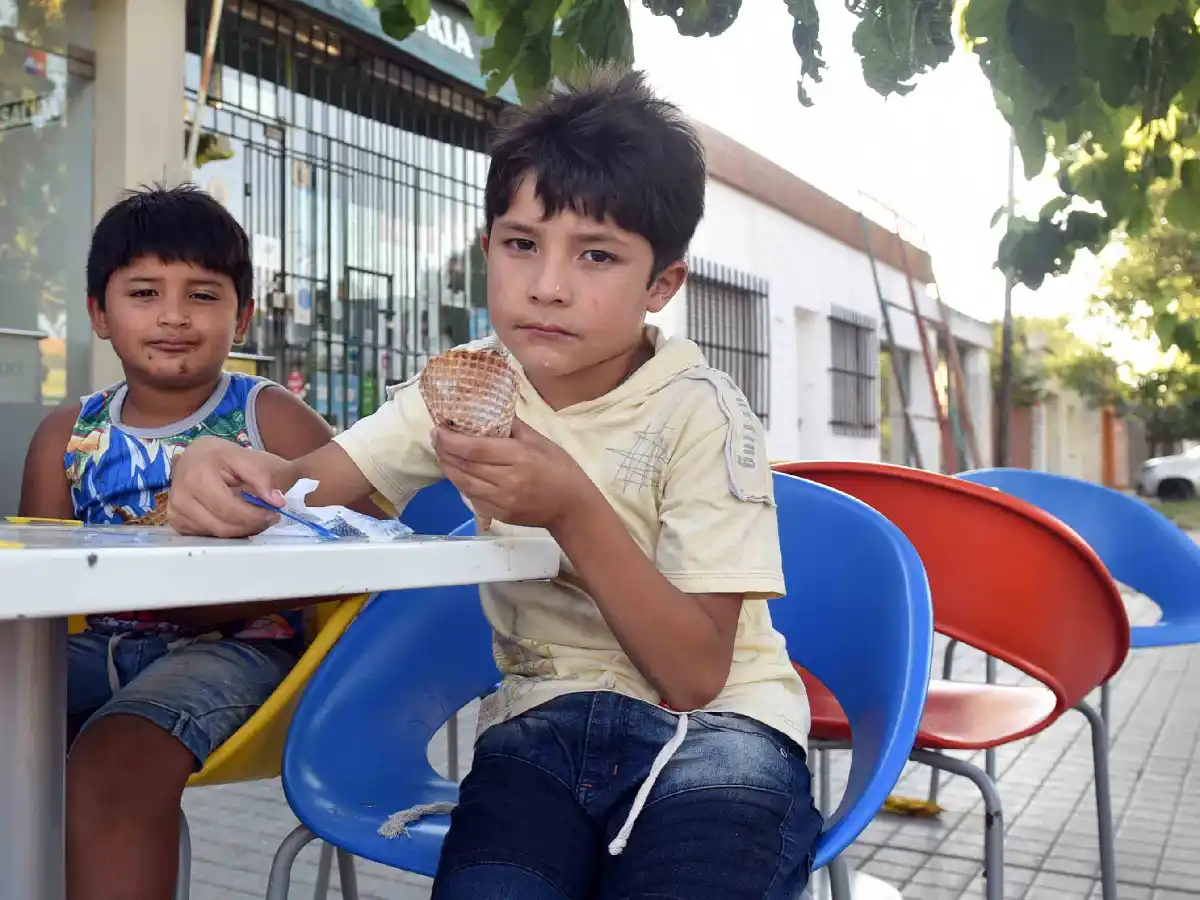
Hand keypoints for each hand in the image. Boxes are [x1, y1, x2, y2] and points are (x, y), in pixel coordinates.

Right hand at [168, 436, 293, 537]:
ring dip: (241, 530)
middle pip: (222, 526)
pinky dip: (226, 531)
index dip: (255, 516)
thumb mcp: (248, 458)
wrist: (198, 455)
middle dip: (251, 525)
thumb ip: (264, 477)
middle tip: (268, 518)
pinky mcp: (176, 520)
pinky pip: (206, 535)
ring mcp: (175, 510)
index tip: (275, 513)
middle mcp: (181, 494)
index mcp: (198, 475)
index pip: (229, 509)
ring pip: (216, 534)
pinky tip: (236, 519)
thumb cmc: (225, 456)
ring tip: (255, 517)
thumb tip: (277, 501)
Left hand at [432, 418, 592, 530]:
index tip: (439, 428)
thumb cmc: (559, 468)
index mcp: (517, 457)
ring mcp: (501, 501)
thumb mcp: (539, 440)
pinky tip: (458, 473)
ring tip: (442, 453)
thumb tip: (487, 410)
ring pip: (463, 484)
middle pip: (464, 466)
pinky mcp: (499, 514)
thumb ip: (512, 426)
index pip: (474, 449)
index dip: (451, 439)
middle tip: (436, 437)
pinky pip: (472, 498)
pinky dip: (460, 484)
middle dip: (444, 450)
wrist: (571, 507)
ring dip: (448, 468)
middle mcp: (506, 481)